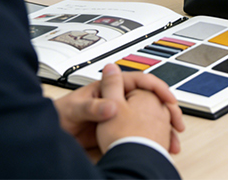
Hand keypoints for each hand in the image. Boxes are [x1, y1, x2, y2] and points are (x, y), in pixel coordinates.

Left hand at [54, 65, 184, 149]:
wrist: (51, 136)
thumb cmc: (60, 116)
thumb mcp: (74, 110)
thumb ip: (92, 108)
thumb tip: (112, 106)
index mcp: (109, 88)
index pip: (140, 81)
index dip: (157, 88)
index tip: (168, 99)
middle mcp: (118, 99)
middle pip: (150, 99)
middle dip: (167, 109)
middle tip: (176, 121)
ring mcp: (121, 115)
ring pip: (150, 116)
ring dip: (164, 127)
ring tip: (173, 139)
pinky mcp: (119, 130)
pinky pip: (142, 131)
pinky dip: (154, 138)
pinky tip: (160, 146)